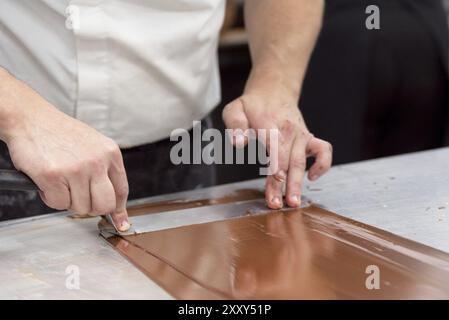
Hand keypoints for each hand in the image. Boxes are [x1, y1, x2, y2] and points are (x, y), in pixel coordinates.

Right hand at [0, 70, 129, 230]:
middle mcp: (97, 161)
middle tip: (80, 199)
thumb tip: (115, 204)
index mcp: (110, 153)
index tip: (120, 223)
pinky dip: (51, 198)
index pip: (121, 190)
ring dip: (68, 201)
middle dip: (92, 209)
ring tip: (61, 182)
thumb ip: (105, 171)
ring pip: (81, 208)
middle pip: (104, 205)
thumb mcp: (94, 146)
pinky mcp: (53, 175)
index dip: (119, 211)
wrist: (31, 118)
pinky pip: (58, 204)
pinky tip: (48, 182)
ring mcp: (76, 169)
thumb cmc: (60, 133)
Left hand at [222, 89, 331, 208]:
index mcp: (269, 123)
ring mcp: (301, 134)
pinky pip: (324, 151)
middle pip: (287, 159)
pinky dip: (322, 165)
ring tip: (293, 202)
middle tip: (277, 204)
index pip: (275, 145)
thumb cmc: (251, 105)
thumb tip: (239, 143)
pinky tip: (312, 177)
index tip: (276, 179)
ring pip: (301, 161)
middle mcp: (289, 130)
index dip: (276, 163)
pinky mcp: (309, 138)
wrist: (274, 91)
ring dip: (297, 183)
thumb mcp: (235, 109)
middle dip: (283, 183)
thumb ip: (235, 125)